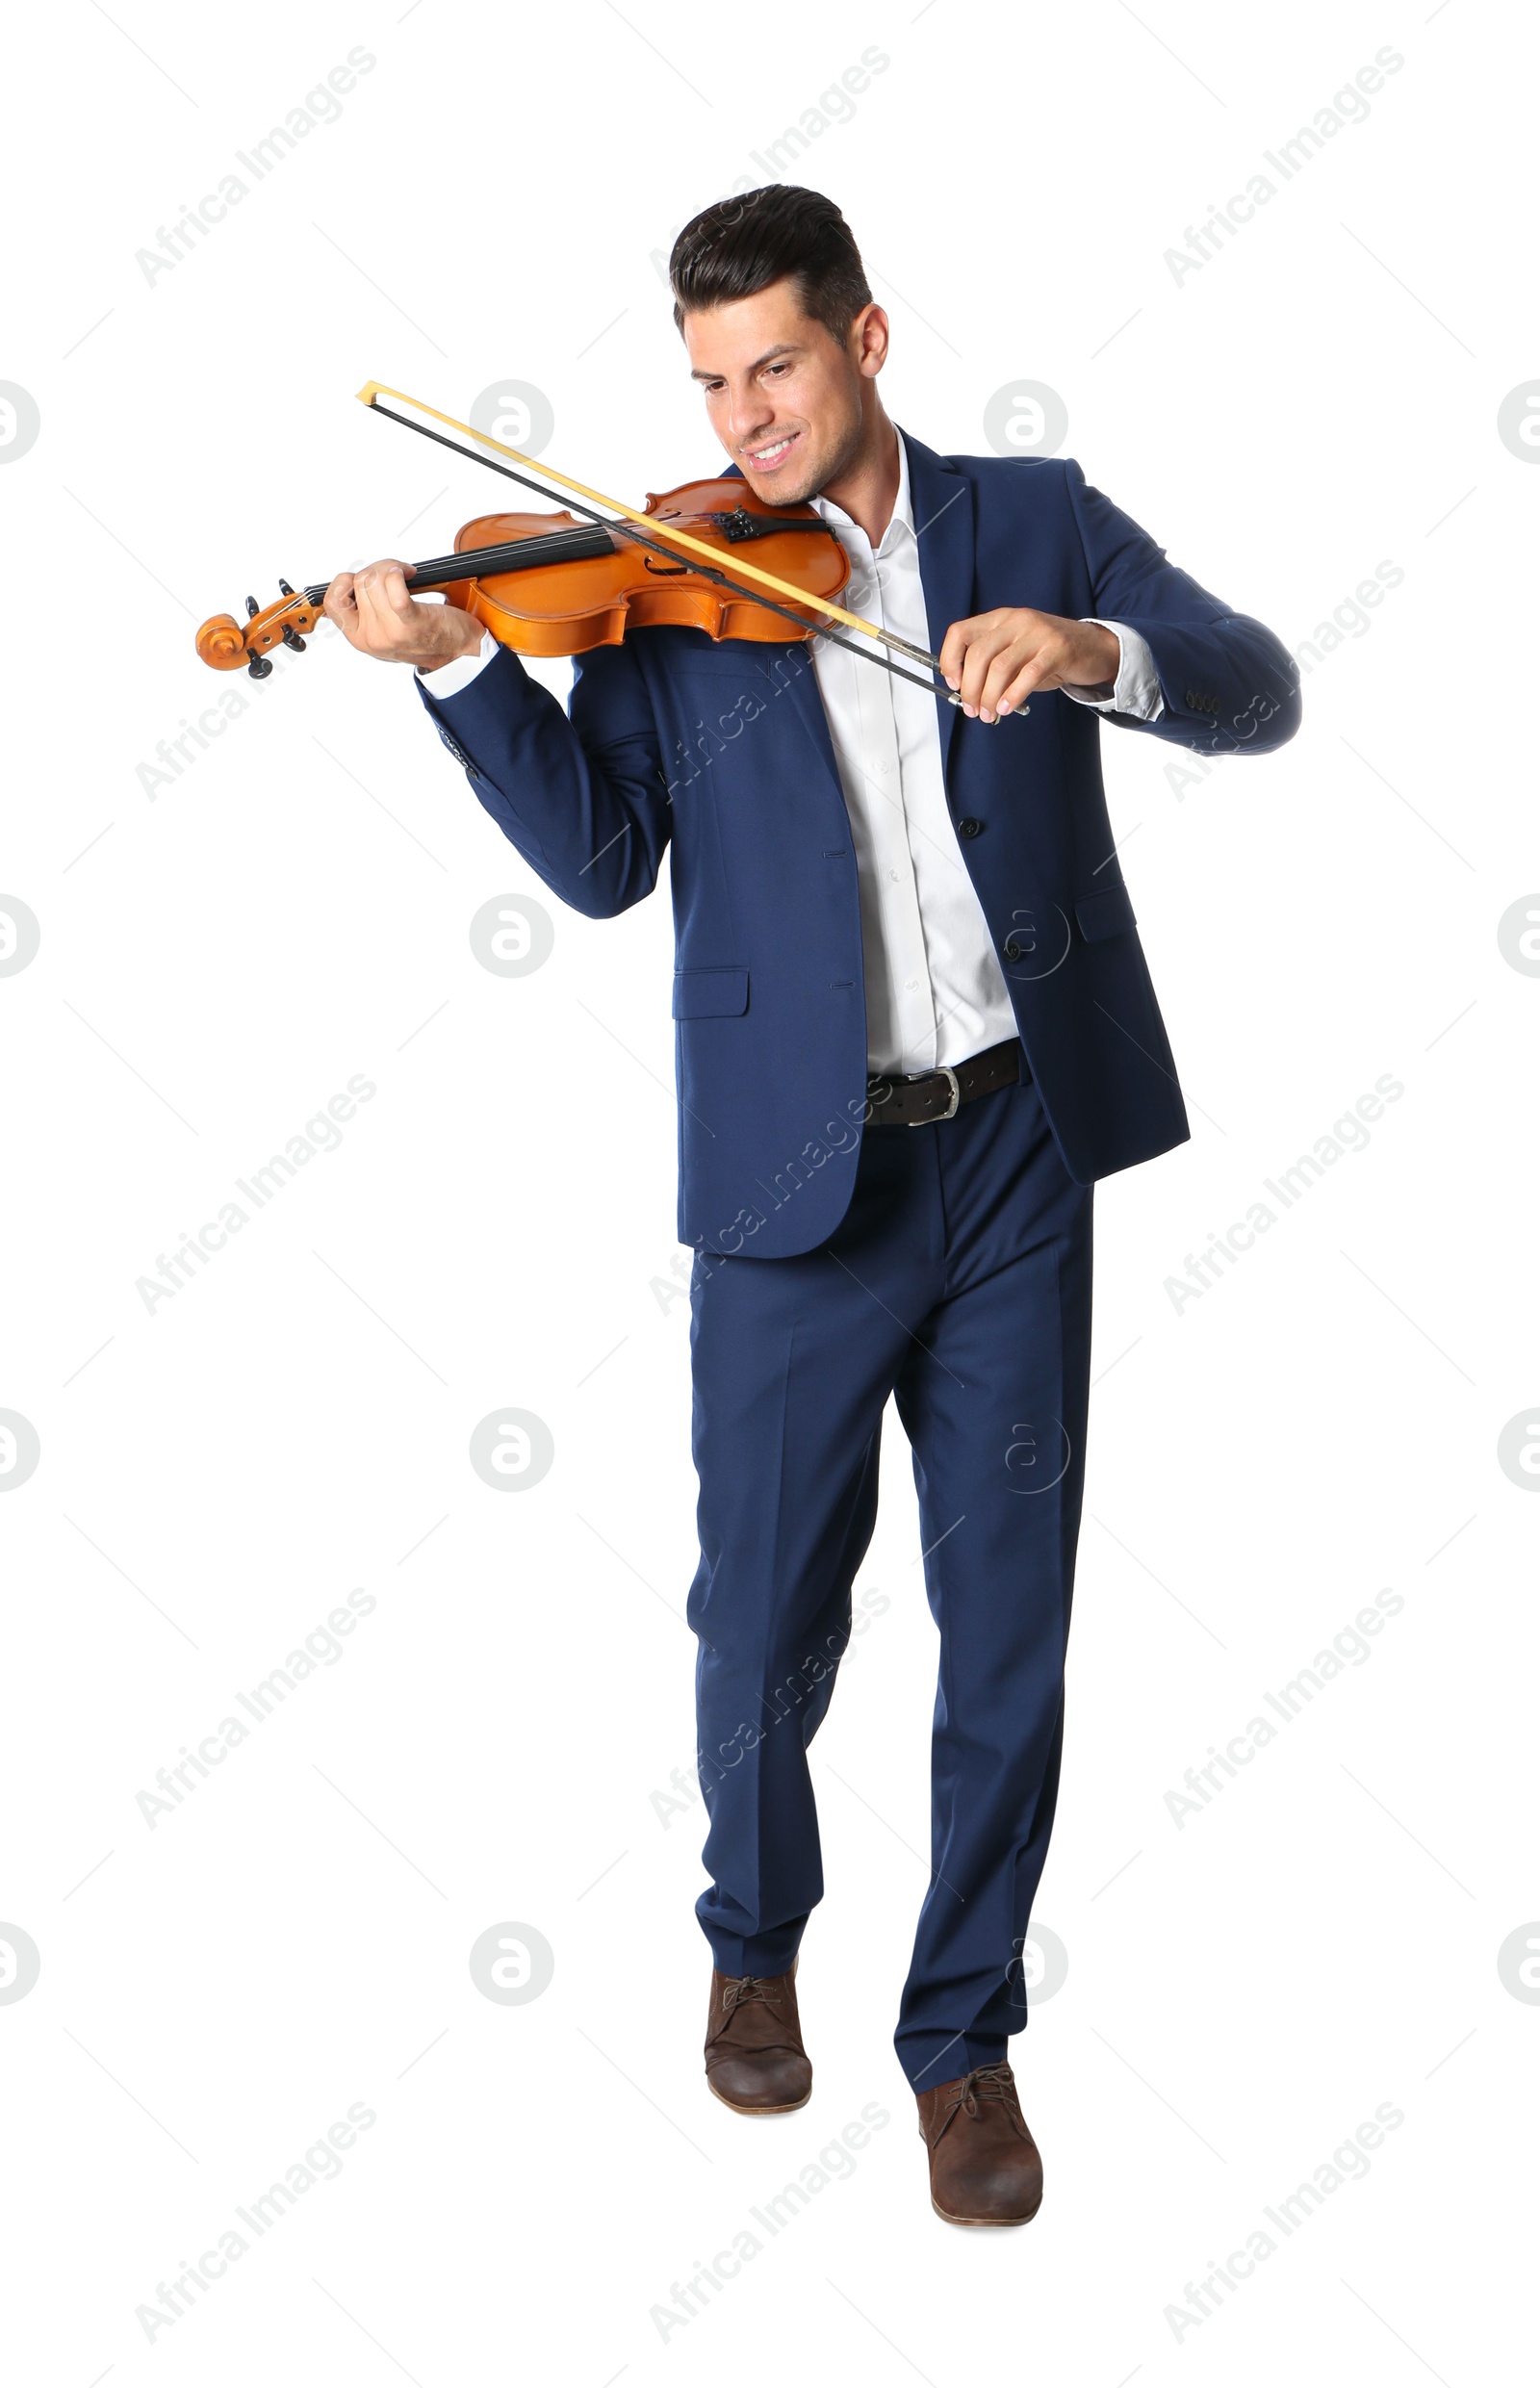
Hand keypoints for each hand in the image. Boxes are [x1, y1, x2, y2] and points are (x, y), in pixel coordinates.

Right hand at [323, 560, 485, 670]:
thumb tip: (355, 578)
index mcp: (360, 638)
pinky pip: (395, 589)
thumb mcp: (385, 629)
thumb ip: (367, 611)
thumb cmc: (425, 635)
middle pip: (359, 582)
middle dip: (378, 569)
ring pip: (374, 579)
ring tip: (406, 575)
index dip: (343, 583)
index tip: (361, 580)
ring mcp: (390, 632)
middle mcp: (372, 637)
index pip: (332, 603)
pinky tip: (409, 574)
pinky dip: (399, 573)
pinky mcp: (412, 622)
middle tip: (396, 574)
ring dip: (391, 567)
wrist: (459, 651)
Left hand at [938, 609, 1120, 723]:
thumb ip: (991, 667)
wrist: (1094, 647)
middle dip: (970, 688)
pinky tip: (1006, 708)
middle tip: (972, 710)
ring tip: (988, 714)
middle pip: (978, 654)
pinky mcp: (1057, 650)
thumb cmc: (1049, 654)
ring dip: (989, 697)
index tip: (953, 684)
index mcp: (999, 619)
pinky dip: (1012, 696)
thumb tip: (965, 694)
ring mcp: (1037, 633)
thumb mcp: (1015, 652)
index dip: (950, 661)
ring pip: (1000, 667)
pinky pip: (1028, 675)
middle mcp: (1015, 621)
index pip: (960, 633)